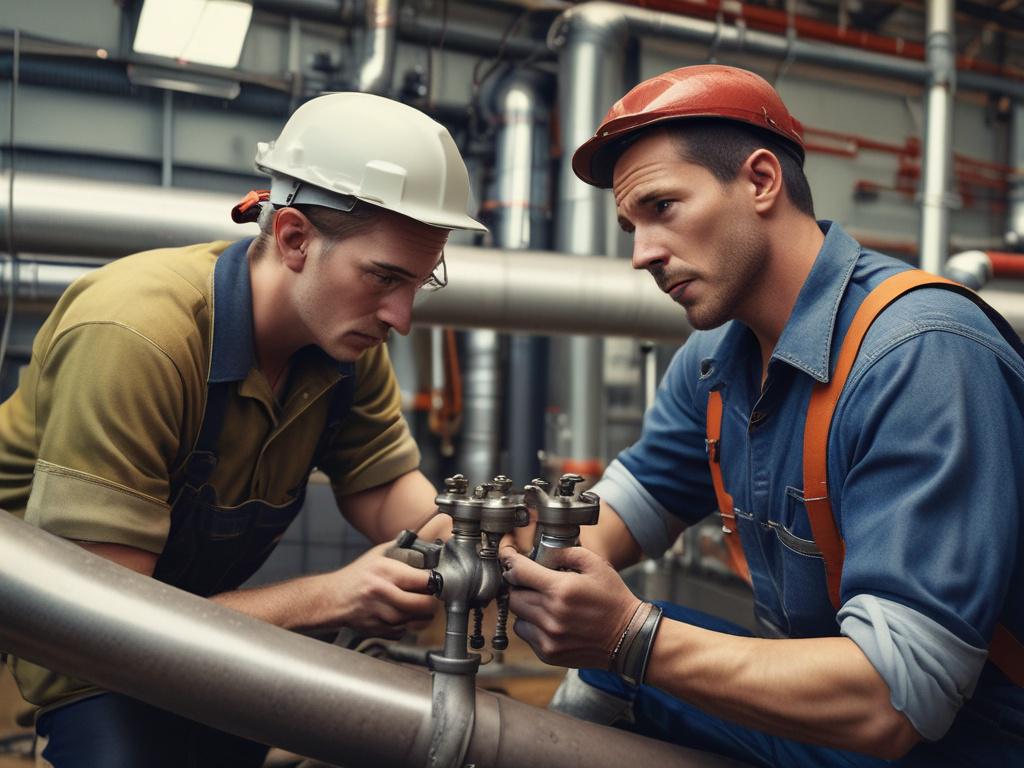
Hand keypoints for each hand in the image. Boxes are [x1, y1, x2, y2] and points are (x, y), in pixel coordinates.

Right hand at [329, 542, 438, 637]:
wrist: (333, 598)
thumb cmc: (356, 576)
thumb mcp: (377, 555)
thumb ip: (401, 549)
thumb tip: (424, 546)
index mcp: (387, 572)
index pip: (425, 580)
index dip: (435, 582)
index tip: (436, 582)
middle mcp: (384, 593)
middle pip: (424, 604)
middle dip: (432, 602)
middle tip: (432, 598)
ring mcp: (380, 614)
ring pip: (415, 621)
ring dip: (421, 616)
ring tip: (417, 606)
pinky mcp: (378, 629)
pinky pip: (403, 631)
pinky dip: (406, 625)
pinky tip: (401, 616)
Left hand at [500, 545, 641, 668]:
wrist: (629, 638)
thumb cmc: (613, 599)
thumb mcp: (596, 565)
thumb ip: (566, 552)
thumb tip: (541, 553)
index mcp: (561, 590)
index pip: (518, 571)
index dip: (509, 559)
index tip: (507, 554)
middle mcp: (551, 615)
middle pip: (513, 595)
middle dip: (519, 585)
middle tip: (532, 582)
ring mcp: (548, 637)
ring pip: (517, 617)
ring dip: (525, 607)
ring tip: (544, 603)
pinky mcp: (548, 653)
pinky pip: (526, 634)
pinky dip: (532, 625)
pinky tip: (550, 620)